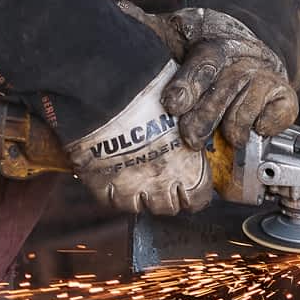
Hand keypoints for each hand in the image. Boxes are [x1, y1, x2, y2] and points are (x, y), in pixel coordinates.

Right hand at [63, 61, 215, 215]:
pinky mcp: (100, 185)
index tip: (188, 181)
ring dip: (138, 193)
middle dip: (166, 193)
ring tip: (133, 171)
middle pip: (168, 207)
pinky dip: (110, 190)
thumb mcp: (184, 107)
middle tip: (160, 174)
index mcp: (188, 166)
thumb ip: (191, 126)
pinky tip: (112, 172)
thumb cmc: (150, 92)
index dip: (193, 191)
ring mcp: (129, 188)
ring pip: (138, 206)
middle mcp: (161, 184)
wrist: (106, 92)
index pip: (198, 199)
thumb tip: (195, 127)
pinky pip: (108, 199)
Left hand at [134, 5, 298, 151]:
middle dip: (205, 117)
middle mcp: (242, 60)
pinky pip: (276, 117)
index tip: (173, 104)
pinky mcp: (284, 96)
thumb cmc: (204, 49)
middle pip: (224, 91)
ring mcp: (265, 77)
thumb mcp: (176, 35)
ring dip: (233, 128)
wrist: (251, 47)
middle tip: (190, 137)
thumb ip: (149, 28)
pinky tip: (253, 129)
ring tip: (222, 137)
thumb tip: (121, 8)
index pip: (203, 64)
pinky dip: (265, 127)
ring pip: (248, 109)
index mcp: (213, 46)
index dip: (188, 85)